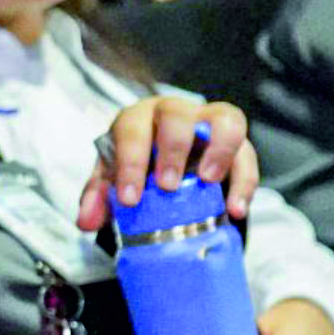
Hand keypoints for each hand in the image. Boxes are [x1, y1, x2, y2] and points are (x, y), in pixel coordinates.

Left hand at [78, 96, 258, 230]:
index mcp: (139, 119)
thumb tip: (85, 220)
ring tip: (208, 181)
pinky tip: (235, 208)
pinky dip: (244, 181)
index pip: (132, 128)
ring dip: (219, 150)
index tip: (131, 198)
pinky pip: (247, 153)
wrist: (166, 165)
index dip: (131, 161)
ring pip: (225, 118)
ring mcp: (209, 124)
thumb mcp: (114, 180)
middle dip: (173, 148)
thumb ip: (99, 197)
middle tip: (168, 186)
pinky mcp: (236, 143)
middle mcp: (175, 114)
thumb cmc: (138, 166)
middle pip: (177, 114)